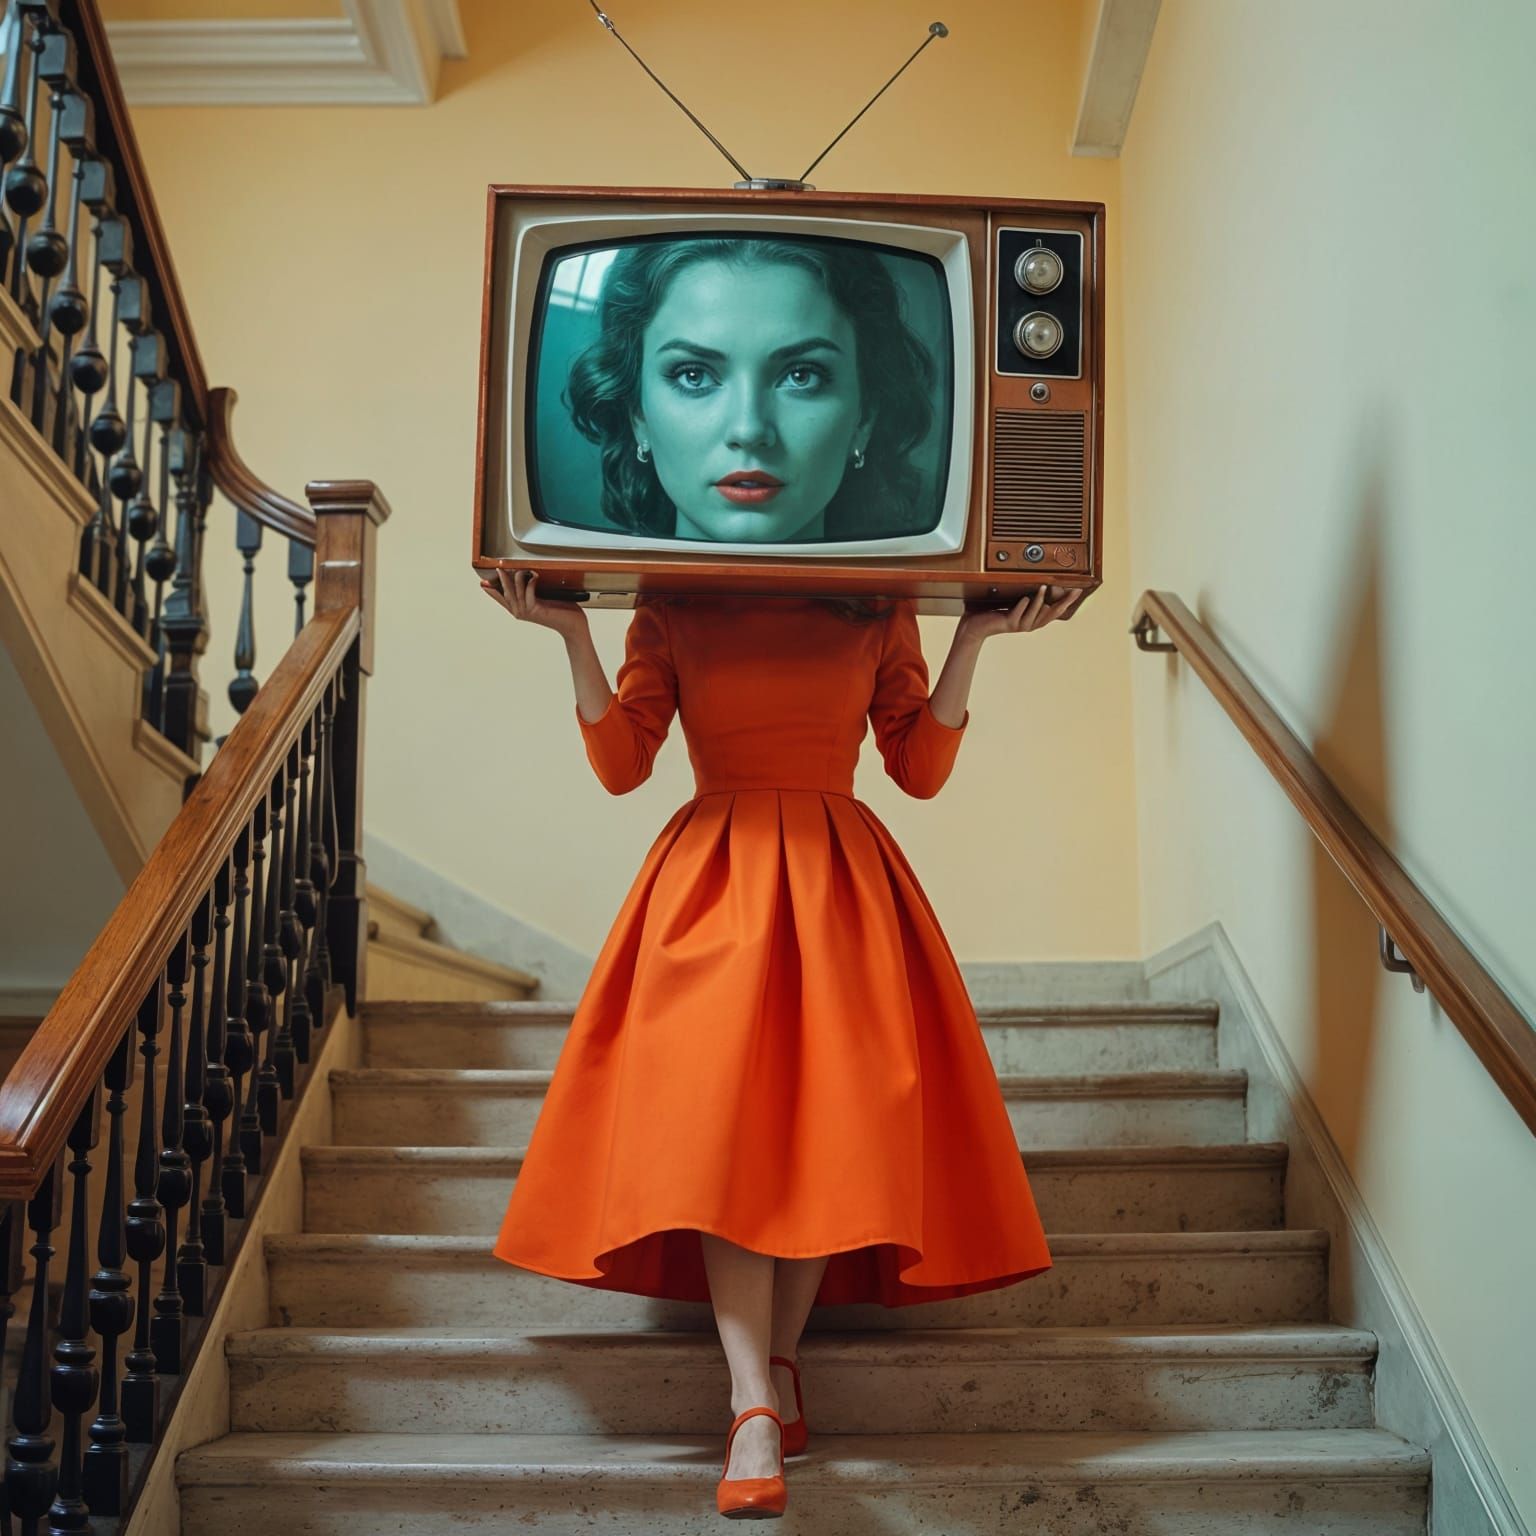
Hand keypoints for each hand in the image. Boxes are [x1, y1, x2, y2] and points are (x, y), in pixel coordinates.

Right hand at [479, 568, 589, 640]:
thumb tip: (530, 575)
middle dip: (501, 580)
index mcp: (521, 610)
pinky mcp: (536, 610)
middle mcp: (521, 612)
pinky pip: (529, 592)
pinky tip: (534, 575)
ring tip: (514, 568)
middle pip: (505, 593)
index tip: (483, 584)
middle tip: (497, 568)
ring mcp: (527, 612)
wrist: (573, 625)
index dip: (492, 592)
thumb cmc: (562, 611)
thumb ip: (535, 591)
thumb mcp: (545, 599)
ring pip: (515, 592)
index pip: (502, 599)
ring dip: (514, 578)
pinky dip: (531, 582)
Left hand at [956, 584, 1084, 644]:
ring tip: (1044, 587)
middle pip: (1051, 615)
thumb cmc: (993, 614)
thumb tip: (1039, 584)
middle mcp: (1028, 624)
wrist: (975, 627)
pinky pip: (1017, 615)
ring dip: (1040, 601)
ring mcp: (1018, 625)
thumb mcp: (1013, 604)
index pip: (1055, 611)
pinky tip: (1026, 598)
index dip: (1067, 602)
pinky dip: (1022, 606)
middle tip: (1073, 591)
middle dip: (1063, 602)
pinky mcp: (1007, 624)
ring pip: (1034, 615)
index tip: (1078, 590)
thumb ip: (1026, 597)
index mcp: (1033, 619)